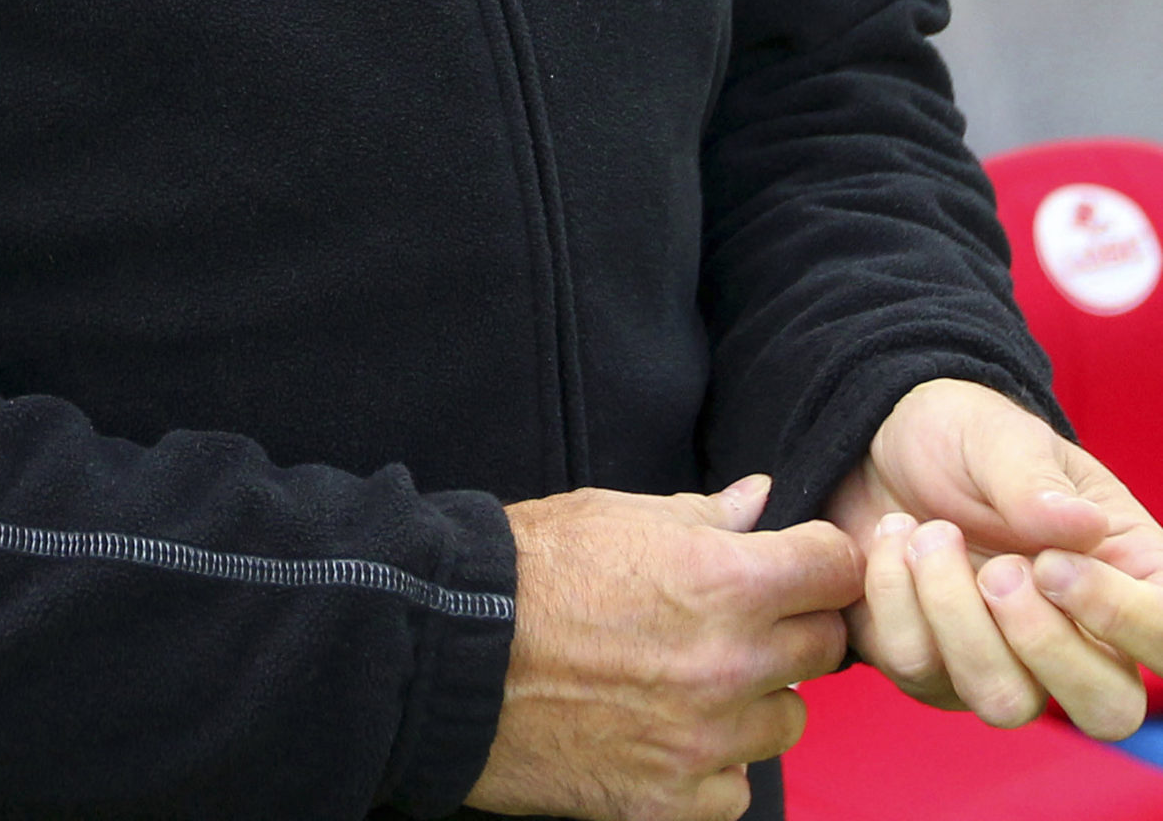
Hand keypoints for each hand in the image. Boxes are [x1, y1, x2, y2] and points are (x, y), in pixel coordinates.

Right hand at [467, 474, 859, 820]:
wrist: (455, 654)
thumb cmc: (532, 570)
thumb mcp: (618, 514)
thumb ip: (706, 514)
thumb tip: (761, 501)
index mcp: (723, 580)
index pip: (836, 570)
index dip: (822, 559)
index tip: (805, 564)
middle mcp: (728, 664)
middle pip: (826, 647)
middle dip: (796, 625)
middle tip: (746, 618)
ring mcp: (703, 741)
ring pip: (788, 722)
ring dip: (759, 698)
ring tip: (699, 676)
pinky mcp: (670, 800)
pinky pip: (736, 788)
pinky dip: (715, 764)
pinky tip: (674, 732)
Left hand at [828, 377, 1162, 739]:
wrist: (873, 445)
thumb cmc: (960, 438)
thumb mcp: (995, 433)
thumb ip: (1033, 478)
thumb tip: (1080, 526)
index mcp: (1123, 572)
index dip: (1124, 621)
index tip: (1052, 564)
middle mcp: (1078, 637)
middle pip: (1108, 709)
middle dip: (1042, 641)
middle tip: (995, 567)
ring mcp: (1008, 666)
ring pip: (1005, 701)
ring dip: (953, 611)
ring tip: (929, 532)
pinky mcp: (936, 673)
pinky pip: (920, 671)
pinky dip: (895, 597)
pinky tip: (894, 540)